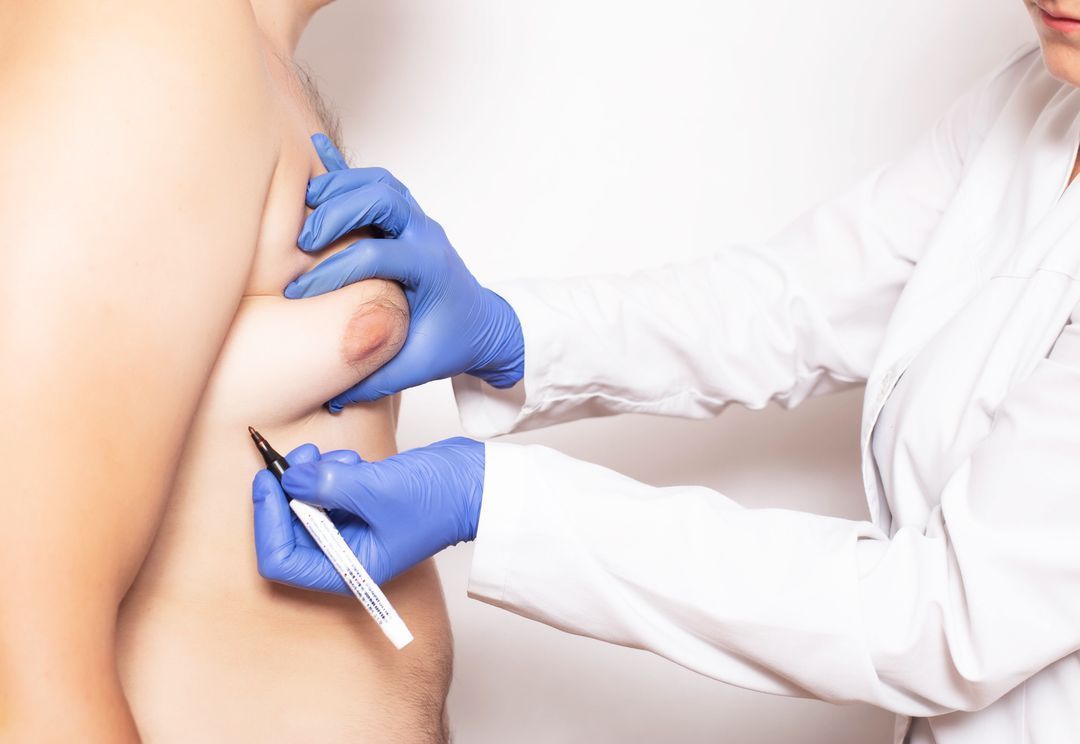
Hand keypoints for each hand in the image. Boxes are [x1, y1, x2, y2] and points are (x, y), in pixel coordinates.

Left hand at [251, 437, 484, 589]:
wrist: (478, 483)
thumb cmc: (441, 499)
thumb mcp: (377, 489)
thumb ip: (326, 485)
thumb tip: (286, 478)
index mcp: (349, 570)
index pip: (282, 560)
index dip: (268, 521)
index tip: (267, 481)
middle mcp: (347, 554)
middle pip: (291, 529)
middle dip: (291, 490)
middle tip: (299, 457)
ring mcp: (355, 529)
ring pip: (308, 504)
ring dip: (315, 476)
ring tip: (343, 460)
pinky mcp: (363, 505)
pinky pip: (328, 489)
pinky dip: (332, 471)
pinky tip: (355, 462)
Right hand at [286, 133, 523, 409]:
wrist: (483, 324)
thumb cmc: (450, 342)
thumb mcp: (415, 366)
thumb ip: (372, 377)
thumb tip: (328, 398)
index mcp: (431, 268)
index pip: (377, 256)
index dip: (334, 272)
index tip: (299, 294)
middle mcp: (425, 235)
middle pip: (383, 200)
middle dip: (338, 213)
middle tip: (304, 242)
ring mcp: (417, 221)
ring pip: (380, 183)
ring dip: (341, 185)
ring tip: (304, 203)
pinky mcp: (405, 217)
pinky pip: (375, 184)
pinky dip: (345, 169)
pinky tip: (314, 149)